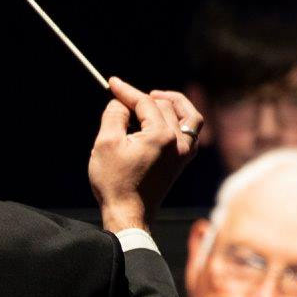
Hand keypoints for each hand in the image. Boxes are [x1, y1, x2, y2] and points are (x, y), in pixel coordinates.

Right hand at [88, 78, 203, 234]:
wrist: (128, 214)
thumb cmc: (115, 182)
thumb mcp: (105, 144)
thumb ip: (114, 115)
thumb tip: (120, 102)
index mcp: (161, 135)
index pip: (145, 103)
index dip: (127, 91)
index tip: (112, 83)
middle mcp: (179, 142)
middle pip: (165, 106)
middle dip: (143, 99)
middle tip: (123, 100)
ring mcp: (185, 153)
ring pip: (188, 116)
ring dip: (173, 103)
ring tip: (154, 99)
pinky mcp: (183, 162)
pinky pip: (191, 132)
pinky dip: (181, 120)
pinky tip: (165, 120)